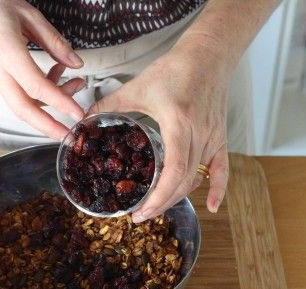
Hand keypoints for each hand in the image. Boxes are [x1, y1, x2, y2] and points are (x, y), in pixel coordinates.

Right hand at [0, 0, 85, 137]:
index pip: (35, 86)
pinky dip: (38, 92)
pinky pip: (17, 94)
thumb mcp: (28, 14)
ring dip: (50, 102)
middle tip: (70, 137)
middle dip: (48, 127)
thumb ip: (54, 41)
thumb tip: (76, 63)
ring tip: (75, 83)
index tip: (77, 114)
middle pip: (22, 109)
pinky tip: (53, 75)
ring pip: (22, 103)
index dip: (59, 102)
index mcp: (5, 48)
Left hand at [89, 33, 231, 219]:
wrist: (208, 55)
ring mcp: (212, 138)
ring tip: (156, 207)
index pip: (174, 172)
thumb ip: (109, 105)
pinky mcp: (220, 138)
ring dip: (177, 197)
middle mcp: (199, 135)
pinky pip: (221, 169)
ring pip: (197, 178)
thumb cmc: (174, 69)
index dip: (157, 197)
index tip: (140, 211)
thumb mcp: (137, 87)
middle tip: (139, 215)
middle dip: (161, 203)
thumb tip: (83, 119)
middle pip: (184, 182)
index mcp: (179, 124)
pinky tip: (211, 207)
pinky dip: (217, 189)